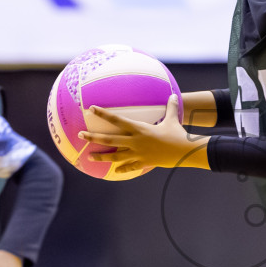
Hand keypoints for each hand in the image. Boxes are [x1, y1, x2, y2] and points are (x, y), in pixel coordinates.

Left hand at [80, 98, 204, 174]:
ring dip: (102, 157)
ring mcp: (138, 154)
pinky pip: (130, 167)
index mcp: (139, 129)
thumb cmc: (178, 134)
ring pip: (115, 156)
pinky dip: (122, 168)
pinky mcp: (144, 163)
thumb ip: (171, 108)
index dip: (103, 114)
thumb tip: (174, 96)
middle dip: (93, 138)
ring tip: (89, 157)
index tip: (91, 109)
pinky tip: (116, 170)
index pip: (117, 120)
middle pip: (110, 139)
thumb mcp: (173, 120)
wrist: (185, 152)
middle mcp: (135, 141)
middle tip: (80, 135)